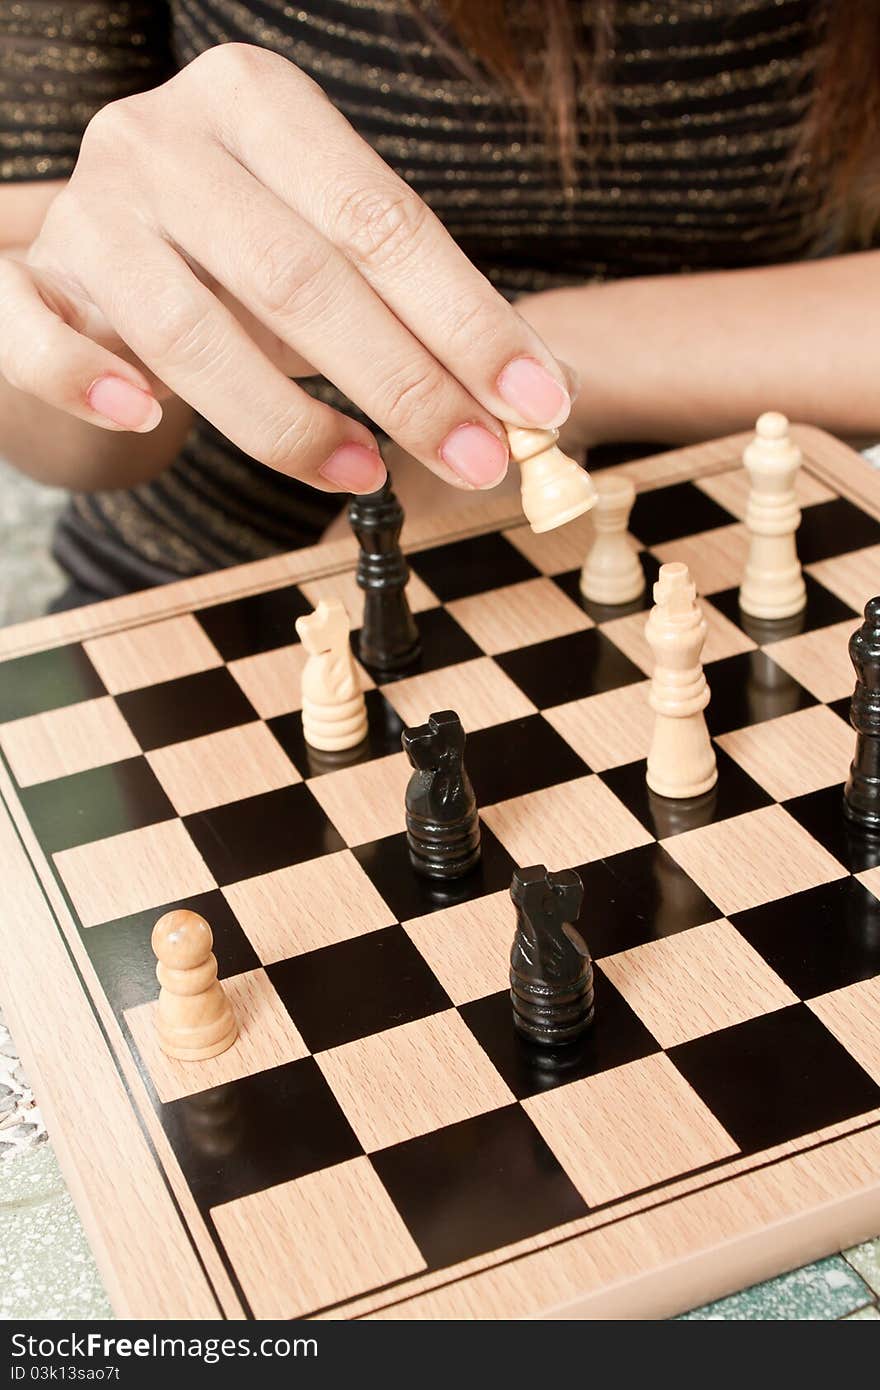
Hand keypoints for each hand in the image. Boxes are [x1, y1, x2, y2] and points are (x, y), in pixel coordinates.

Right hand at [0, 44, 571, 494]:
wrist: (99, 250)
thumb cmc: (234, 252)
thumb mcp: (323, 246)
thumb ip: (410, 304)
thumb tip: (533, 392)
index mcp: (255, 101)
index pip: (381, 218)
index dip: (467, 319)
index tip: (536, 399)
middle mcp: (164, 141)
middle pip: (299, 276)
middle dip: (404, 382)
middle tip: (479, 458)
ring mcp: (89, 213)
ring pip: (190, 330)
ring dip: (289, 421)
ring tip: (367, 472)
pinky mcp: (32, 282)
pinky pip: (39, 335)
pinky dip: (88, 384)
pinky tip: (146, 421)